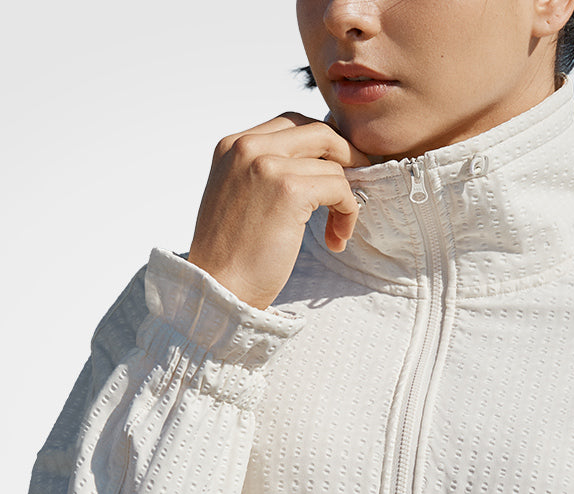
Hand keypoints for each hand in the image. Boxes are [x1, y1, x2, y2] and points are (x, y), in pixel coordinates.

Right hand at [188, 112, 369, 310]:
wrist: (219, 289)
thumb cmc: (230, 256)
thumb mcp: (238, 197)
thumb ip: (264, 173)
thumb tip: (311, 166)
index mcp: (232, 146)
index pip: (291, 125)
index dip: (321, 147)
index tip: (335, 171)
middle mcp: (247, 147)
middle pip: (318, 132)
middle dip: (345, 157)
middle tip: (355, 186)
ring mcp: (268, 165)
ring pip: (333, 163)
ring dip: (345, 198)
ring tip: (338, 231)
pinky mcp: (289, 190)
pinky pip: (339, 187)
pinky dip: (347, 212)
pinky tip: (337, 238)